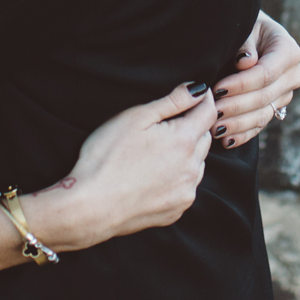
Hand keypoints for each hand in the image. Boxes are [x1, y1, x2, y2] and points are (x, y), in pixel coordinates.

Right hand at [24, 83, 215, 250]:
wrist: (90, 207)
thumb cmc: (106, 157)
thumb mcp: (136, 118)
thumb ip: (173, 101)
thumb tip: (198, 89)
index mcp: (184, 141)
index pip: (208, 112)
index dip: (204, 98)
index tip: (198, 93)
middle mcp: (192, 168)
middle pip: (205, 138)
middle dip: (194, 126)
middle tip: (171, 122)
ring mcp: (185, 192)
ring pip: (198, 164)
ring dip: (188, 153)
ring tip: (159, 150)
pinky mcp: (176, 211)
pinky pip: (186, 186)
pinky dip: (179, 177)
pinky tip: (155, 174)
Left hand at [209, 11, 299, 150]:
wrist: (252, 36)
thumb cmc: (245, 27)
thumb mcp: (245, 26)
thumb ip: (245, 43)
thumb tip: (246, 62)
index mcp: (289, 51)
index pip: (266, 73)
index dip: (242, 84)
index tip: (218, 88)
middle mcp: (292, 75)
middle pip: (264, 97)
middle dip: (236, 106)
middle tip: (212, 112)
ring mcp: (285, 95)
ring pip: (262, 115)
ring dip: (237, 124)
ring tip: (215, 128)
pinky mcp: (276, 109)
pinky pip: (260, 125)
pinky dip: (242, 134)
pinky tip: (226, 140)